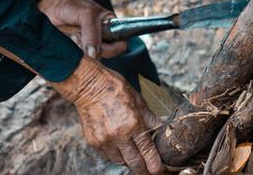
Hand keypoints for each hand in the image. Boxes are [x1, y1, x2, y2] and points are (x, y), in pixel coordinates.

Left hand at [38, 0, 128, 58]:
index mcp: (110, 28)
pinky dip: (71, 51)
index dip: (112, 49)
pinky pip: (76, 58)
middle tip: (80, 35)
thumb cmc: (73, 3)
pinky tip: (67, 39)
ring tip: (72, 35)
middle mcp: (100, 38)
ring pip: (89, 58)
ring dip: (79, 48)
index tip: (100, 45)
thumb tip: (94, 54)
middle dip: (91, 48)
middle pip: (103, 55)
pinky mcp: (74, 49)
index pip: (120, 46)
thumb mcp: (88, 15)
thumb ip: (93, 34)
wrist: (52, 1)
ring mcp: (86, 45)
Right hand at [53, 57, 163, 173]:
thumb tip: (164, 128)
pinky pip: (108, 155)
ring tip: (136, 158)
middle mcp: (117, 135)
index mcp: (132, 123)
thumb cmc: (115, 89)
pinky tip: (121, 147)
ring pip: (120, 161)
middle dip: (143, 169)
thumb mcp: (139, 101)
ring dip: (129, 161)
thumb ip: (151, 119)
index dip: (154, 163)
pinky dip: (117, 154)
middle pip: (134, 162)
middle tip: (149, 172)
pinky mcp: (93, 142)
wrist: (89, 86)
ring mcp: (104, 140)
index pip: (147, 150)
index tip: (158, 171)